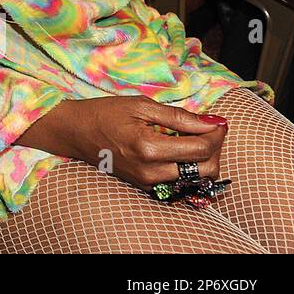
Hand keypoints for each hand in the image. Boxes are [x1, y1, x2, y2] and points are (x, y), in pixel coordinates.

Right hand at [29, 96, 228, 191]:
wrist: (76, 132)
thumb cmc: (105, 113)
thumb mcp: (141, 106)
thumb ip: (179, 116)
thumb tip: (213, 121)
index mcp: (149, 148)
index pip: (201, 148)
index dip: (216, 133)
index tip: (218, 121)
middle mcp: (151, 171)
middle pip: (206, 169)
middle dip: (215, 149)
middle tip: (208, 130)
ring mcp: (149, 183)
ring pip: (198, 180)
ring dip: (205, 160)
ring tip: (194, 139)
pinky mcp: (147, 188)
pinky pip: (182, 183)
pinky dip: (190, 169)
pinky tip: (181, 152)